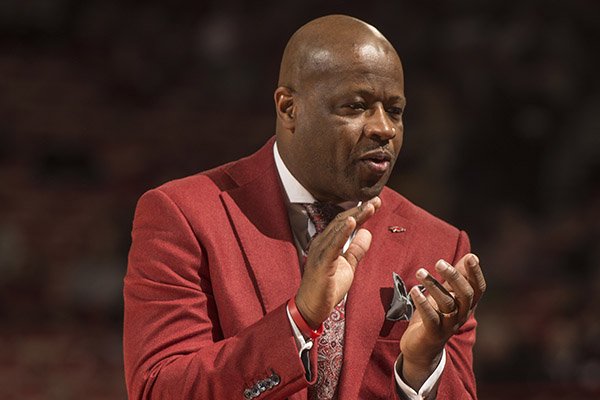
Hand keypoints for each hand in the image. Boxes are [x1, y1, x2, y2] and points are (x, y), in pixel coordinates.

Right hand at [295, 197, 380, 328]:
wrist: (312, 308)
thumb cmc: (327, 287)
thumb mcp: (348, 265)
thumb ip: (356, 249)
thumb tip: (367, 232)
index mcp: (328, 243)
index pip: (345, 222)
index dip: (360, 212)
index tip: (375, 203)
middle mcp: (322, 243)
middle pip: (342, 221)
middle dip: (360, 210)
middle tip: (376, 200)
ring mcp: (320, 251)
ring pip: (339, 229)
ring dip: (355, 216)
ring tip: (369, 207)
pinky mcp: (322, 262)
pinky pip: (333, 244)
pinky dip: (343, 231)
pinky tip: (352, 222)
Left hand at [399, 253, 485, 388]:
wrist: (422, 348)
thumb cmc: (436, 315)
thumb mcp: (448, 295)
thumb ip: (458, 277)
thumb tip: (471, 256)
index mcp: (467, 304)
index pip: (478, 288)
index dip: (476, 273)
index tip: (470, 257)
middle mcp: (462, 315)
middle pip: (466, 295)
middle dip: (454, 277)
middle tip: (439, 262)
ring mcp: (449, 325)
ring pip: (447, 304)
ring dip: (433, 286)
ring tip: (420, 272)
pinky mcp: (434, 333)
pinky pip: (431, 318)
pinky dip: (423, 303)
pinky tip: (414, 290)